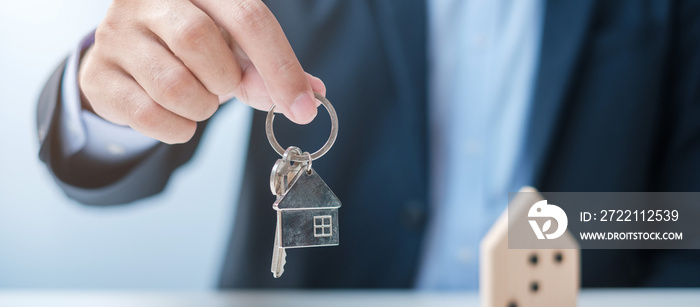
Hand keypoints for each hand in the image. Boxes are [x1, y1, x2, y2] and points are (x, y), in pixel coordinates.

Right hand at [79, 0, 325, 143]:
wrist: (130, 59)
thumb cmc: (192, 50)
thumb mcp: (235, 50)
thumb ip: (268, 70)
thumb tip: (311, 96)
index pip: (248, 17)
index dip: (281, 67)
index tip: (303, 108)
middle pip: (200, 40)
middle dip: (225, 80)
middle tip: (223, 87)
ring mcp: (116, 33)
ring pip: (173, 83)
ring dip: (200, 107)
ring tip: (198, 100)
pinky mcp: (98, 73)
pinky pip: (148, 114)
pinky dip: (177, 128)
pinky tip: (178, 117)